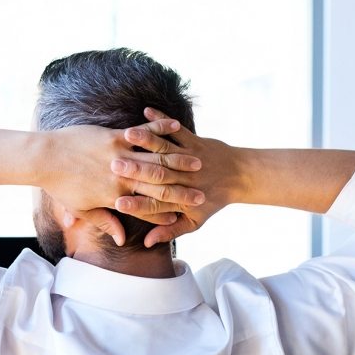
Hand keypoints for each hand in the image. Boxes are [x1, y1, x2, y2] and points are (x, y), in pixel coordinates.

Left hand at [38, 118, 201, 244]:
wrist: (45, 158)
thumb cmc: (61, 185)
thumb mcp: (81, 208)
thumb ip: (105, 221)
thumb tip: (120, 237)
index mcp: (115, 196)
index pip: (149, 208)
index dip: (169, 212)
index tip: (186, 216)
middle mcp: (122, 177)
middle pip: (159, 185)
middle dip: (183, 190)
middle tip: (203, 192)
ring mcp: (120, 155)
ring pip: (156, 158)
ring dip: (179, 160)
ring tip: (198, 162)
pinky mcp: (114, 136)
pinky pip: (143, 133)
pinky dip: (160, 128)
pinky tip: (176, 126)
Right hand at [109, 108, 246, 246]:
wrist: (241, 176)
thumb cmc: (212, 200)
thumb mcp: (194, 221)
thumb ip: (170, 232)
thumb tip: (147, 243)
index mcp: (182, 200)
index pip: (155, 205)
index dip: (137, 205)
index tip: (118, 203)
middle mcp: (185, 179)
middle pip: (156, 176)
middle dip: (135, 170)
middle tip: (113, 166)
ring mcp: (190, 158)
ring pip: (165, 149)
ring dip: (146, 141)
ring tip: (127, 135)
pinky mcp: (195, 142)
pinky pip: (177, 130)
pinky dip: (162, 120)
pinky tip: (146, 111)